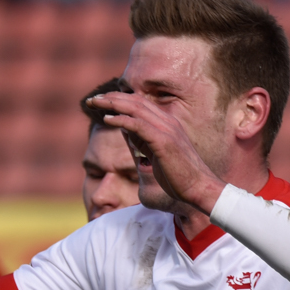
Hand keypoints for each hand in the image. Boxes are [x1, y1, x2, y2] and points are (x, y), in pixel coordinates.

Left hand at [86, 90, 223, 213]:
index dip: (118, 101)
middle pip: (135, 101)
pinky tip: (107, 119)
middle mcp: (167, 123)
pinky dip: (121, 120)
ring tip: (94, 104)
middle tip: (91, 100)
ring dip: (112, 104)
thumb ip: (141, 148)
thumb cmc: (177, 183)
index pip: (139, 104)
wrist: (198, 191)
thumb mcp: (154, 160)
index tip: (100, 103)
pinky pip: (138, 125)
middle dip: (111, 98)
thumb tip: (127, 137)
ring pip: (135, 108)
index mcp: (166, 125)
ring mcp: (167, 130)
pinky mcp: (164, 141)